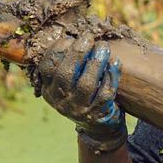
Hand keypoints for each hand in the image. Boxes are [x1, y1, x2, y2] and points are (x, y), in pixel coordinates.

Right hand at [36, 34, 125, 149]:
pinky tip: (115, 63)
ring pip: (86, 84)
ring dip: (96, 62)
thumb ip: (68, 63)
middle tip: (88, 37)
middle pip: (65, 75)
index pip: (46, 68)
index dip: (56, 51)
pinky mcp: (98, 114)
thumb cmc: (82, 95)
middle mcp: (60, 101)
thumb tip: (76, 35)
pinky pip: (105, 93)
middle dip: (77, 53)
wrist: (98, 127)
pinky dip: (111, 76)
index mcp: (49, 90)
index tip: (69, 38)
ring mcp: (79, 109)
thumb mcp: (68, 84)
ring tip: (104, 47)